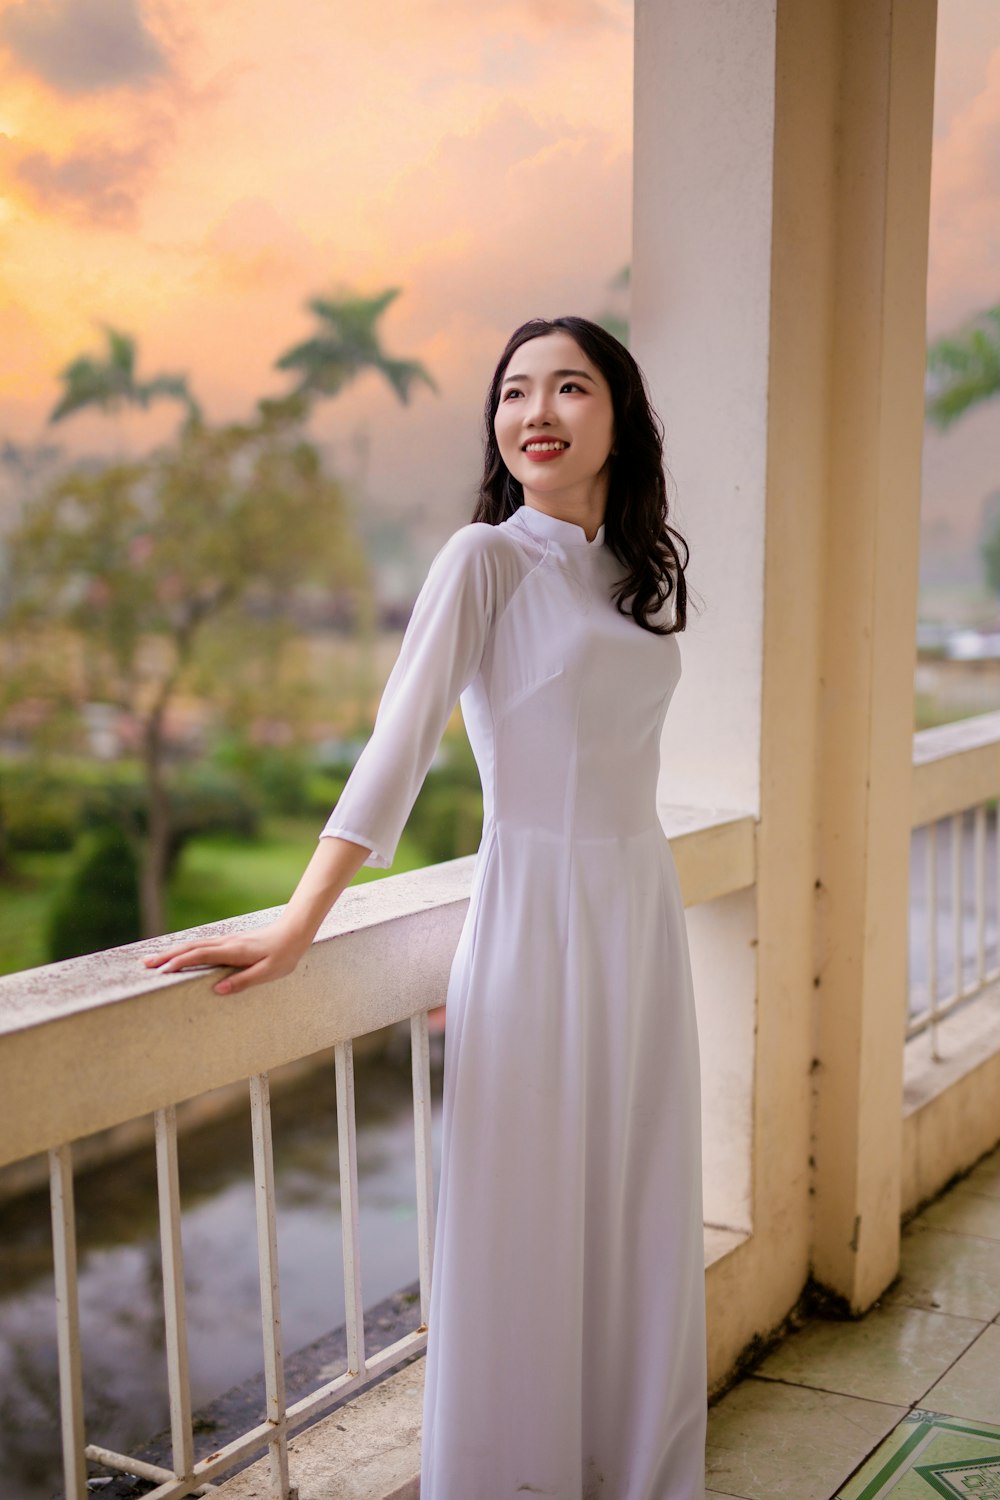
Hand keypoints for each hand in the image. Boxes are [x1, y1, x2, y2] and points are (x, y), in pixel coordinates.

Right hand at [142, 920, 310, 995]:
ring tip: (154, 959)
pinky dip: (185, 948)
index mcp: (234, 951)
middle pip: (191, 947)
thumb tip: (217, 990)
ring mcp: (227, 940)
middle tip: (145, 964)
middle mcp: (227, 943)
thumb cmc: (284, 954)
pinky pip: (201, 944)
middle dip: (167, 956)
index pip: (201, 955)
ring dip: (173, 951)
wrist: (294, 931)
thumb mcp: (269, 972)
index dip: (181, 962)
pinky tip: (178, 954)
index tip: (163, 971)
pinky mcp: (229, 941)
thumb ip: (244, 981)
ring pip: (194, 944)